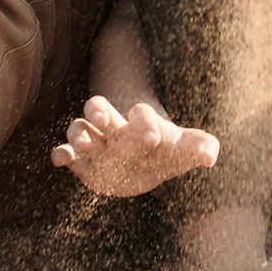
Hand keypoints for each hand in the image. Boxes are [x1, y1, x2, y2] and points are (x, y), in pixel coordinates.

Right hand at [52, 95, 220, 197]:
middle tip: (101, 116)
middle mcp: (115, 129)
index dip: (146, 123)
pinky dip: (61, 154)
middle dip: (98, 109)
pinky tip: (60, 159)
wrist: (146, 161)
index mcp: (142, 123)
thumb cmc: (168, 150)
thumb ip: (201, 148)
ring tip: (84, 143)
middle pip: (100, 108)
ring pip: (80, 128)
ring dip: (78, 133)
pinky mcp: (84, 162)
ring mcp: (98, 144)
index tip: (153, 138)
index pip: (141, 114)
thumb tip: (211, 157)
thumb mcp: (185, 150)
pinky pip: (67, 153)